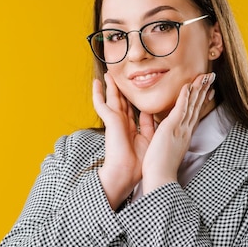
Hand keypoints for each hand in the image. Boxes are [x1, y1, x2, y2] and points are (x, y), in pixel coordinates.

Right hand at [92, 73, 153, 208]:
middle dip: (118, 89)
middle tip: (116, 76)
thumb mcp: (148, 138)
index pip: (130, 109)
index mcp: (130, 128)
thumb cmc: (138, 162)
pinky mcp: (110, 120)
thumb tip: (150, 111)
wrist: (126, 172)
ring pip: (111, 98)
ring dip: (109, 86)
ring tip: (107, 74)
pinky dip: (97, 93)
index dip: (131, 99)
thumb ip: (148, 124)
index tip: (133, 89)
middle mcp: (121, 122)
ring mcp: (114, 121)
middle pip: (120, 101)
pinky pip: (101, 104)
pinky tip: (96, 83)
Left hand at [141, 72, 215, 193]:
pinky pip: (180, 109)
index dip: (200, 100)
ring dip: (198, 88)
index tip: (207, 89)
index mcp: (184, 135)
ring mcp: (180, 129)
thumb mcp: (165, 148)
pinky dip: (184, 96)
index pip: (194, 114)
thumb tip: (162, 130)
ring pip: (191, 105)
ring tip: (205, 75)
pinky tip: (188, 85)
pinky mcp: (172, 129)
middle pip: (196, 106)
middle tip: (211, 76)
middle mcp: (185, 130)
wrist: (161, 178)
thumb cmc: (160, 167)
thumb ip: (165, 136)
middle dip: (204, 90)